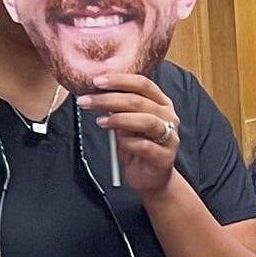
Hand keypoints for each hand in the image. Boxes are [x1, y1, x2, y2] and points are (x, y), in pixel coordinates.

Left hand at [79, 72, 180, 194]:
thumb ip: (118, 106)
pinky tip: (118, 143)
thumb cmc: (137, 145)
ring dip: (118, 119)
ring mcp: (169, 137)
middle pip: (139, 101)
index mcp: (161, 103)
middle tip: (86, 101)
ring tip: (100, 121)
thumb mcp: (126, 121)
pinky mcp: (164, 157)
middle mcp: (168, 117)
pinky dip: (128, 143)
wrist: (149, 176)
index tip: (97, 81)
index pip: (142, 84)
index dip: (119, 80)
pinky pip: (144, 146)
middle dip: (108, 99)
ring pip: (146, 121)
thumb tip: (95, 91)